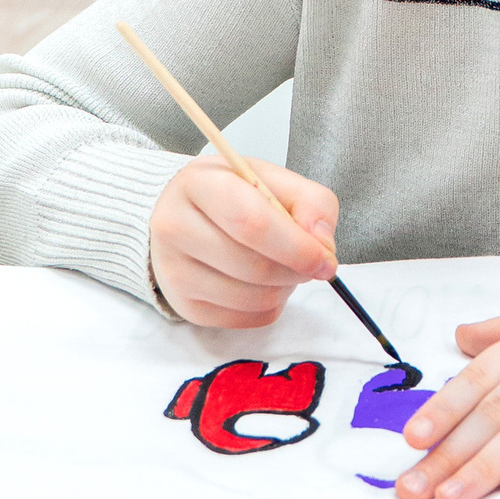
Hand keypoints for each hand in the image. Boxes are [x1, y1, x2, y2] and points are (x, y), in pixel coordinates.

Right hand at [147, 156, 339, 327]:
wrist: (185, 214)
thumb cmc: (234, 193)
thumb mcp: (273, 179)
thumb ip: (311, 202)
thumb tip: (322, 244)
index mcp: (198, 184)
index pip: (251, 223)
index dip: (296, 246)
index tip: (325, 258)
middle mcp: (174, 228)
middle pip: (252, 266)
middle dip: (295, 271)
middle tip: (314, 264)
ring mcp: (173, 272)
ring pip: (249, 298)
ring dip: (284, 288)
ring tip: (286, 267)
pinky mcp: (184, 305)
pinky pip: (243, 319)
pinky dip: (269, 306)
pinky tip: (266, 283)